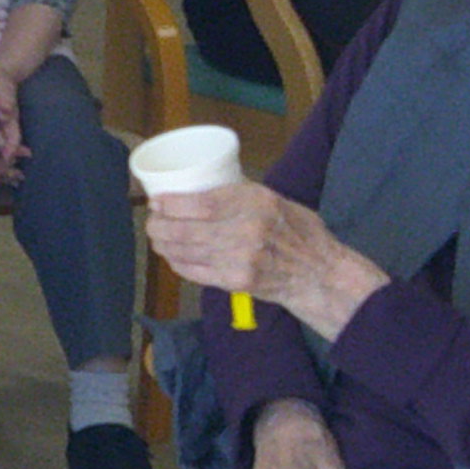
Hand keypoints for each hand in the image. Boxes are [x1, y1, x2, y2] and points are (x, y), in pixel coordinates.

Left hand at [143, 180, 383, 341]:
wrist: (317, 272)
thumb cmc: (296, 231)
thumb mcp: (273, 200)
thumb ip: (238, 195)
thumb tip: (195, 187)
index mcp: (256, 203)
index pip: (200, 203)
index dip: (171, 204)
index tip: (157, 201)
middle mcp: (246, 230)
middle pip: (185, 229)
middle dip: (158, 226)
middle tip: (152, 221)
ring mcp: (240, 258)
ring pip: (184, 251)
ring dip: (163, 244)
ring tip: (157, 237)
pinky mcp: (235, 281)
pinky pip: (194, 271)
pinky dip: (177, 263)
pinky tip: (173, 256)